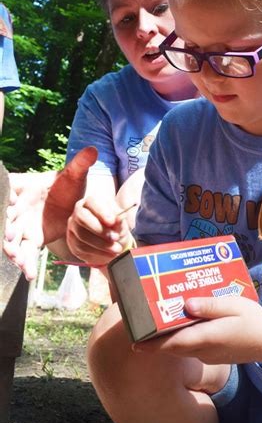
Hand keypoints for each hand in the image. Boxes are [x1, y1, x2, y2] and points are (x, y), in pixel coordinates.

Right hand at [3, 147, 97, 278]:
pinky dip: (26, 262)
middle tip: (10, 239)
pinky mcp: (31, 239)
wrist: (73, 206)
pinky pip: (26, 252)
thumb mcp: (75, 175)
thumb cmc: (68, 187)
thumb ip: (81, 164)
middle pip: (6, 218)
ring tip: (17, 258)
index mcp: (22, 187)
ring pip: (12, 238)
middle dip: (7, 229)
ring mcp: (22, 224)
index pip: (8, 190)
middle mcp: (17, 207)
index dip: (7, 199)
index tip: (10, 206)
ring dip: (12, 248)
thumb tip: (93, 149)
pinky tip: (29, 273)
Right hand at [66, 195, 132, 265]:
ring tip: (117, 249)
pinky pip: (81, 247)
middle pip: (82, 218)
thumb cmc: (116, 228)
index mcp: (91, 202)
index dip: (101, 212)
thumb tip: (119, 217)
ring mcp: (73, 227)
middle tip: (115, 237)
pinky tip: (110, 254)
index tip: (112, 221)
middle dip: (99, 229)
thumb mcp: (121, 223)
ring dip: (101, 244)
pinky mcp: (72, 242)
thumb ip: (119, 220)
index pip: (92, 202)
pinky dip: (98, 252)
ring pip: (82, 235)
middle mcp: (78, 212)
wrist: (112, 242)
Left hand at [134, 296, 261, 364]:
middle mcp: (205, 351)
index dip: (152, 345)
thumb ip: (209, 305)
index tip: (134, 343)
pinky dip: (181, 339)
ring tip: (155, 322)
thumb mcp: (234, 305)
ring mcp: (209, 356)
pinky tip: (181, 324)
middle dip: (154, 339)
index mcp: (208, 338)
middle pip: (172, 347)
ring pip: (181, 349)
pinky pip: (191, 348)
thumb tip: (186, 304)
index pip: (173, 344)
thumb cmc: (254, 320)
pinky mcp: (214, 356)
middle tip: (139, 325)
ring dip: (167, 339)